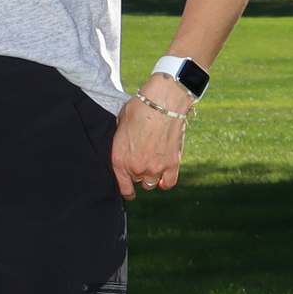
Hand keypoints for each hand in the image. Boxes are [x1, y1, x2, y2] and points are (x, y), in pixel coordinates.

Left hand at [109, 78, 191, 200]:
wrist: (162, 103)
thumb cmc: (139, 109)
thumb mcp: (120, 125)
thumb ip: (121, 143)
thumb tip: (123, 146)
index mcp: (119, 160)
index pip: (122, 187)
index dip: (126, 190)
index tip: (129, 190)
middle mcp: (137, 168)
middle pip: (137, 182)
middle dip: (138, 174)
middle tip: (142, 163)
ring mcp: (155, 168)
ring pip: (151, 184)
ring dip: (151, 177)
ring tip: (153, 166)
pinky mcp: (172, 164)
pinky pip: (169, 183)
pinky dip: (166, 181)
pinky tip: (164, 176)